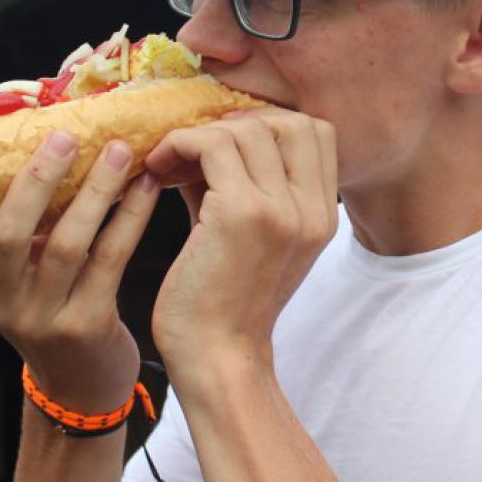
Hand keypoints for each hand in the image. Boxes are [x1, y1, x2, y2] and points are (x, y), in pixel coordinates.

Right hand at [0, 130, 161, 410]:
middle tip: (64, 137)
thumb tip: (39, 140)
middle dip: (36, 181)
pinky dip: (130, 217)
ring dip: (95, 190)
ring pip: (66, 244)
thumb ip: (18, 227)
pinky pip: (110, 259)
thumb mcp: (17, 277)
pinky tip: (147, 186)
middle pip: (8, 234)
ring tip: (120, 150)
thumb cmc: (50, 309)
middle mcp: (2, 302)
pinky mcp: (87, 325)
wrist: (81, 387)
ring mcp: (43, 318)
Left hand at [142, 110, 337, 386]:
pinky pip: (211, 145)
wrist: (217, 358)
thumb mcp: (251, 237)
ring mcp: (281, 210)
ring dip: (199, 136)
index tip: (223, 148)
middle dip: (235, 124)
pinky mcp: (241, 214)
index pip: (315, 132)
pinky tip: (158, 171)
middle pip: (286, 122)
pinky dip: (179, 146)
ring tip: (167, 163)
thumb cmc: (224, 303)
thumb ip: (242, 185)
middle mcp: (312, 210)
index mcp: (323, 216)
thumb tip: (208, 136)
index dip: (267, 124)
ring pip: (245, 129)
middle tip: (193, 152)